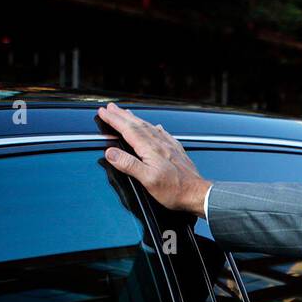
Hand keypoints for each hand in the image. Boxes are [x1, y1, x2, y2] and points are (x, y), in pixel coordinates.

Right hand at [97, 102, 211, 213]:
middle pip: (137, 124)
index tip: (103, 112)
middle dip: (122, 115)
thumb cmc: (175, 190)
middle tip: (110, 107)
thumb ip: (129, 165)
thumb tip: (111, 153)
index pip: (128, 130)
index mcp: (151, 149)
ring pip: (149, 127)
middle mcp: (160, 144)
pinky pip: (162, 134)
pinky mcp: (176, 151)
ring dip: (135, 119)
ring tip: (126, 113)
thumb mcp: (148, 180)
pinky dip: (153, 128)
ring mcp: (169, 146)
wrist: (198, 194)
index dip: (114, 120)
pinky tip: (155, 127)